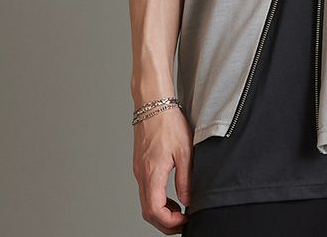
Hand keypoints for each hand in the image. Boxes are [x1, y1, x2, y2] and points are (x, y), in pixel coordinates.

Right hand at [132, 106, 193, 233]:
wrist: (153, 103)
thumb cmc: (168, 122)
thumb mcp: (184, 151)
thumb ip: (186, 178)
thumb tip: (187, 200)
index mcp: (151, 173)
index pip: (155, 211)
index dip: (170, 222)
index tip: (185, 220)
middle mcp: (141, 174)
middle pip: (148, 211)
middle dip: (165, 222)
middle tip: (183, 223)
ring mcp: (139, 170)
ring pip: (146, 202)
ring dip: (161, 212)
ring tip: (179, 212)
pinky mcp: (140, 165)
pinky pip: (146, 190)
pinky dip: (158, 200)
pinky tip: (171, 196)